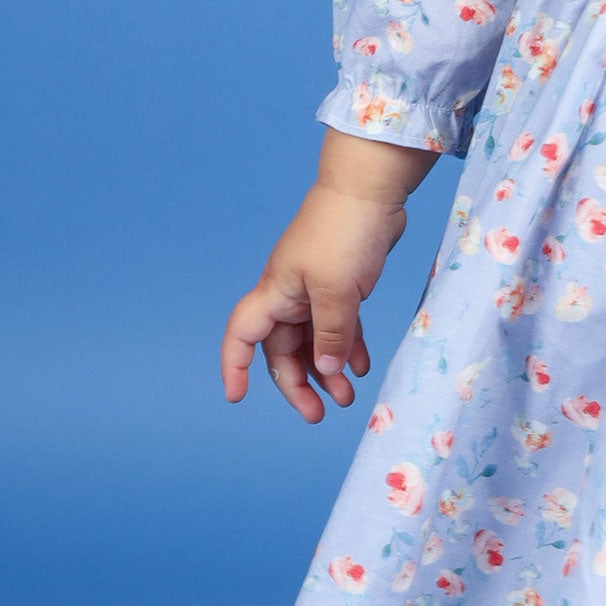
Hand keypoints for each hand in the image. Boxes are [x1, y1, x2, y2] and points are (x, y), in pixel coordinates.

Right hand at [221, 133, 437, 421]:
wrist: (371, 190)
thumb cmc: (345, 233)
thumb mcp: (337, 291)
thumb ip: (331, 333)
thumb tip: (327, 369)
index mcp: (276, 293)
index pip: (242, 336)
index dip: (234, 366)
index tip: (236, 398)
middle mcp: (290, 294)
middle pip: (282, 349)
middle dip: (297, 383)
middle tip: (319, 414)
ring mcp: (316, 289)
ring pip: (314, 341)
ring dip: (327, 370)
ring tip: (347, 399)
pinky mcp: (343, 285)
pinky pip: (339, 326)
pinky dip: (348, 347)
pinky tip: (361, 367)